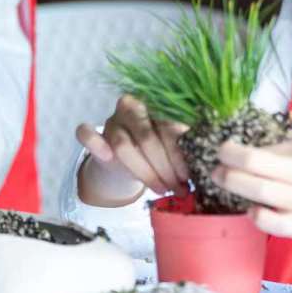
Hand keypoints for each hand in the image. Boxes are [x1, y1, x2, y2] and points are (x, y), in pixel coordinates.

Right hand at [75, 94, 189, 205]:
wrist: (130, 160)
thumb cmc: (160, 150)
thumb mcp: (174, 146)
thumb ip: (184, 148)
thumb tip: (205, 165)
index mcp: (158, 103)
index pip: (169, 126)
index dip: (178, 154)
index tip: (188, 176)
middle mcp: (134, 106)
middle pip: (147, 137)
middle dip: (164, 167)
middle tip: (177, 188)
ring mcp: (112, 120)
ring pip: (123, 145)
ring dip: (143, 171)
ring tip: (161, 189)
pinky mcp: (95, 134)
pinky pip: (86, 134)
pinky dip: (94, 143)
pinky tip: (107, 157)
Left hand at [211, 128, 291, 245]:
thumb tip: (277, 122)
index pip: (261, 145)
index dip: (235, 145)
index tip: (224, 144)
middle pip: (250, 165)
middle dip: (224, 162)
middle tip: (215, 162)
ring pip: (254, 192)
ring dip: (231, 185)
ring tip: (222, 180)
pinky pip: (268, 223)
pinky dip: (255, 215)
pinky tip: (253, 208)